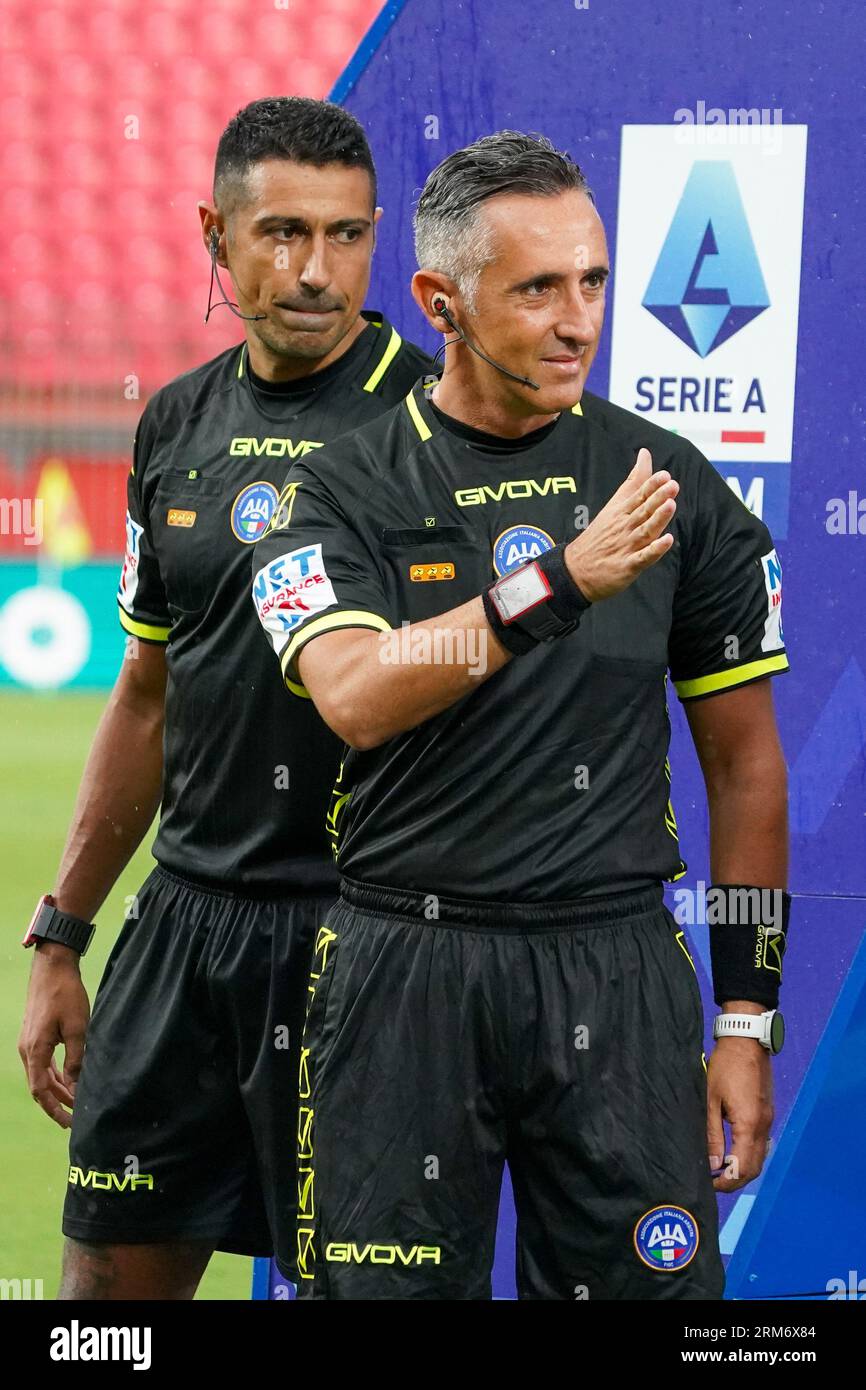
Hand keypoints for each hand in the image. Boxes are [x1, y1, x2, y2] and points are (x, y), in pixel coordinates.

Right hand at [18, 942, 89, 1128]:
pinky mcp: (35, 1035)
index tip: (69, 1122)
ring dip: (57, 1089)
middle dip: (57, 1103)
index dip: (55, 1109)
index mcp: (35, 1050)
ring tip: (75, 1102)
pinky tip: (68, 1079)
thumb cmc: (66, 994)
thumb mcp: (78, 1028)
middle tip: (74, 1119)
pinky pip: (42, 1063)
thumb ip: (76, 1059)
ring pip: (41, 1075)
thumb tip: (77, 1085)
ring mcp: (29, 1042)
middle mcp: (27, 1049)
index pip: (40, 1091)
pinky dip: (55, 1074)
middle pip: (39, 1086)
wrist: (53, 966)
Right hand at [565, 447, 677, 600]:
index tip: (664, 475)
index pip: (637, 496)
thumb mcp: (614, 505)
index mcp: (621, 513)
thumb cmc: (600, 535)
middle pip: (643, 511)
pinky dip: (654, 550)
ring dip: (657, 519)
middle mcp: (624, 527)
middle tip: (672, 485)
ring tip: (670, 506)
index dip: (651, 486)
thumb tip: (645, 454)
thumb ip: (633, 481)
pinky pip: (643, 557)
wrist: (576, 570)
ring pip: (645, 531)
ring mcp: (626, 547)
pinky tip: (666, 541)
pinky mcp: (628, 566)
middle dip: (657, 498)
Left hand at [706, 1037, 773, 1191]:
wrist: (745, 1041)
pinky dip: (749, 1155)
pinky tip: (732, 1152)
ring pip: (760, 1156)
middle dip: (735, 1180)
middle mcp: (763, 1125)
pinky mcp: (766, 1112)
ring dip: (743, 1168)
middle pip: (755, 1167)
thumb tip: (713, 1164)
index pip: (742, 1167)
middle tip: (714, 1182)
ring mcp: (768, 1119)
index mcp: (748, 1124)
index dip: (727, 1181)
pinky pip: (761, 1143)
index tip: (710, 1185)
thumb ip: (712, 1135)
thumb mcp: (710, 1100)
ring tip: (720, 1170)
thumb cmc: (724, 1067)